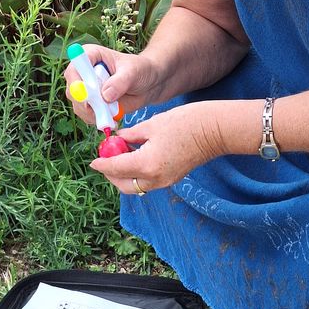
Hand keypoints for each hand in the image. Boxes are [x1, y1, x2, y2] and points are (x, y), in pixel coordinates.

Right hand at [64, 45, 161, 126]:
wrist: (149, 84)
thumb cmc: (141, 70)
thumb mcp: (133, 72)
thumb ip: (120, 82)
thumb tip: (105, 95)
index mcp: (90, 55)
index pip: (74, 68)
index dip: (77, 82)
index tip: (88, 95)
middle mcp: (83, 72)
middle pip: (72, 89)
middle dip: (85, 102)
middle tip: (102, 110)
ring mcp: (85, 89)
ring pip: (78, 105)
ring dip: (92, 113)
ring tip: (112, 113)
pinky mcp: (90, 104)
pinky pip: (86, 115)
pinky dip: (96, 119)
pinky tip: (110, 118)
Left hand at [89, 102, 224, 193]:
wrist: (215, 131)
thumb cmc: (185, 122)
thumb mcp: (151, 125)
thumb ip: (130, 135)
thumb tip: (118, 139)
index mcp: (146, 164)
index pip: (115, 168)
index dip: (102, 164)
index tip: (93, 161)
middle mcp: (155, 178)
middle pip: (124, 185)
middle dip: (111, 174)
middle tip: (105, 159)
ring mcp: (165, 181)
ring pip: (136, 186)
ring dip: (124, 175)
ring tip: (120, 155)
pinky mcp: (172, 178)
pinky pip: (148, 182)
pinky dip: (137, 174)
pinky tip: (136, 156)